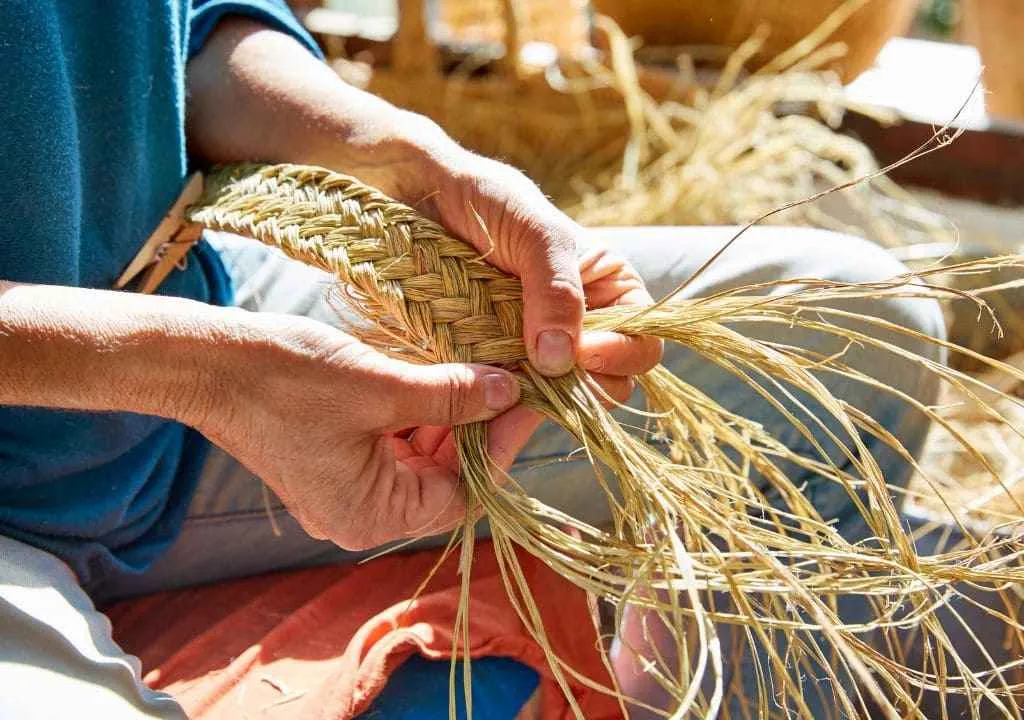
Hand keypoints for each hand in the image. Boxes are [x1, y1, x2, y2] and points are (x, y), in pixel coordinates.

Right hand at [193, 313, 524, 549]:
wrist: (206, 362)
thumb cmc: (285, 379)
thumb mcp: (380, 385)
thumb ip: (451, 394)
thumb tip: (509, 392)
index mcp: (371, 515)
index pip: (462, 492)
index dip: (499, 446)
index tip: (525, 400)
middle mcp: (360, 514)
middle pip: (444, 477)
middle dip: (477, 428)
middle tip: (508, 380)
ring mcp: (346, 489)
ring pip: (422, 458)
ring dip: (450, 417)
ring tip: (477, 371)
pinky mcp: (334, 461)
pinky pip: (394, 445)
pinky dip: (419, 414)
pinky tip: (437, 376)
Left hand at [385, 149, 664, 452]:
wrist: (420, 195)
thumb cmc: (488, 198)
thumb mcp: (535, 232)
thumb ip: (557, 290)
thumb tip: (560, 359)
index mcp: (607, 290)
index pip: (640, 343)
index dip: (620, 356)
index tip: (583, 354)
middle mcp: (578, 326)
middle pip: (601, 385)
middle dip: (572, 400)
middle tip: (531, 396)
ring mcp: (534, 349)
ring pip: (550, 404)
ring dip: (526, 421)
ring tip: (493, 435)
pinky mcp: (492, 363)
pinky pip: (505, 403)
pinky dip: (495, 421)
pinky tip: (475, 431)